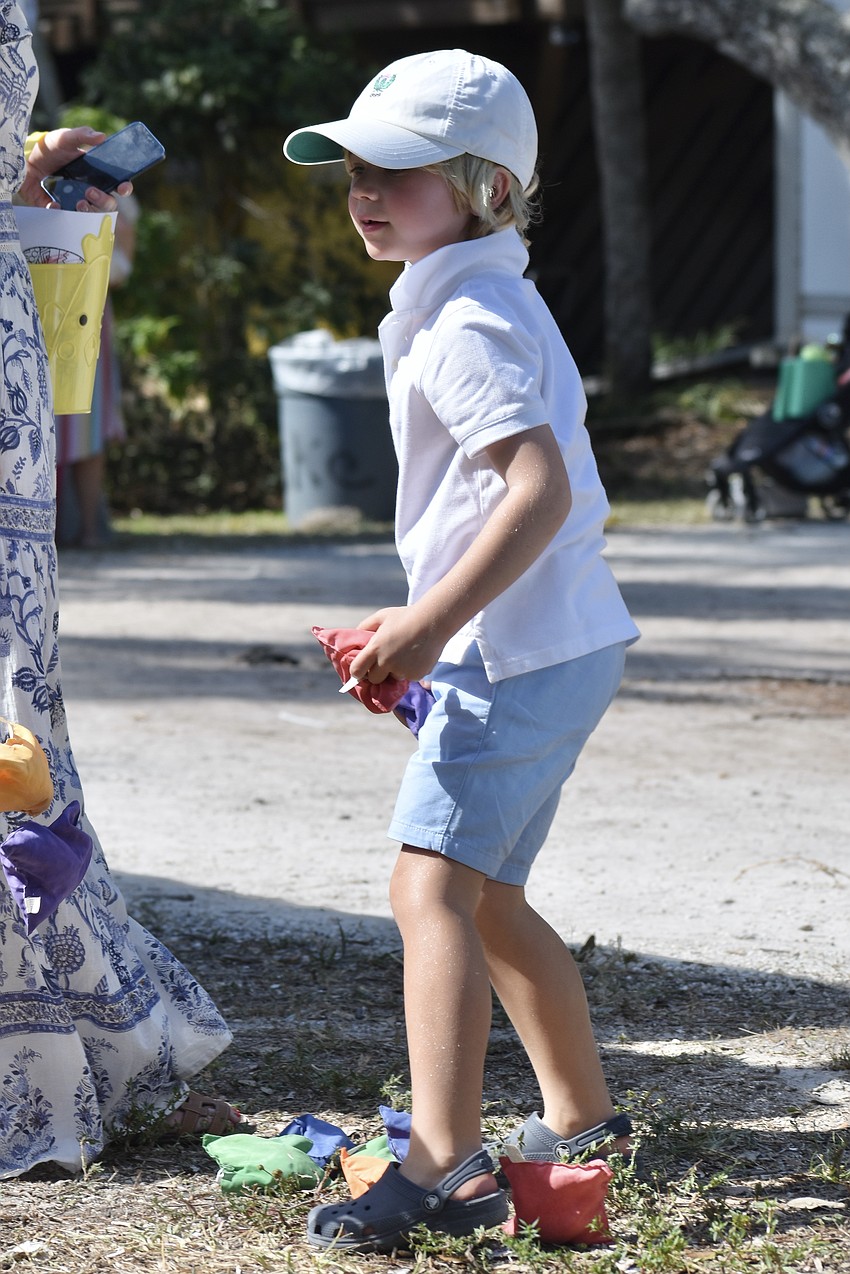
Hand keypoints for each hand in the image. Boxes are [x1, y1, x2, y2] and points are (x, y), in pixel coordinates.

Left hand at [19, 127, 133, 210]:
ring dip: (88, 210)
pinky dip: (61, 212)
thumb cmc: (51, 149)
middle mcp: (90, 192)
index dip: (124, 188)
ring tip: (79, 202)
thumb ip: (82, 135)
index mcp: (97, 176)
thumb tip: (102, 136)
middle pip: (108, 204)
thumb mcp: (65, 138)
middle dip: (103, 200)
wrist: (27, 161)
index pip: (117, 185)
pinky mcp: (62, 211)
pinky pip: (66, 218)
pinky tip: (55, 204)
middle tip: (90, 191)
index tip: (122, 187)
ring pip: (91, 214)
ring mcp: (77, 203)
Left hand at [348, 605, 445, 684]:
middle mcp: (387, 662)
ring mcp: (402, 670)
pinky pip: (409, 677)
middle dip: (377, 672)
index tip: (360, 670)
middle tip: (385, 660)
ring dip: (396, 670)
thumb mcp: (381, 616)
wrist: (434, 620)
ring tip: (405, 653)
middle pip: (374, 679)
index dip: (357, 671)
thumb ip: (365, 627)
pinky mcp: (416, 675)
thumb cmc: (406, 616)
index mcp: (375, 648)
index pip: (357, 670)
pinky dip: (410, 670)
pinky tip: (416, 655)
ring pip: (393, 677)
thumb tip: (356, 638)